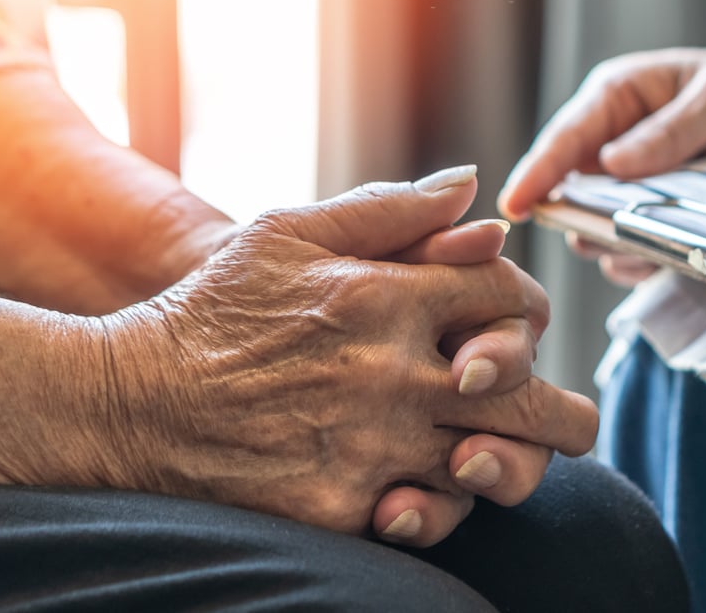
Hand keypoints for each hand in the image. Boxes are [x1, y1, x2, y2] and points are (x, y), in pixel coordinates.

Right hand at [95, 169, 597, 546]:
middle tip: (571, 423)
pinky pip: (431, 517)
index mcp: (386, 297)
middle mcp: (391, 373)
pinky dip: (443, 509)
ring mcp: (370, 445)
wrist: (133, 402)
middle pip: (528, 398)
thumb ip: (389, 209)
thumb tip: (473, 187)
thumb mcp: (290, 232)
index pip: (508, 300)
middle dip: (565, 415)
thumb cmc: (215, 309)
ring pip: (491, 466)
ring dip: (508, 464)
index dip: (528, 312)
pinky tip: (431, 494)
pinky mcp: (342, 506)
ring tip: (502, 459)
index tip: (518, 328)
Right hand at [498, 47, 705, 284]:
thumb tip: (613, 165)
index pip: (564, 138)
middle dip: (581, 220)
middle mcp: (615, 139)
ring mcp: (633, 179)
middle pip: (570, 189)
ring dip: (614, 244)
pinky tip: (664, 258)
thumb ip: (671, 130)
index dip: (537, 173)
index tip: (515, 207)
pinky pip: (629, 242)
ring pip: (596, 223)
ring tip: (647, 252)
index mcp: (620, 96)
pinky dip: (639, 257)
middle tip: (607, 241)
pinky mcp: (654, 210)